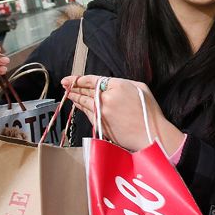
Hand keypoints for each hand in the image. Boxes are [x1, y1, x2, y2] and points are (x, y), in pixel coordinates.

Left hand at [64, 74, 183, 153]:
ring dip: (75, 98)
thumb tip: (110, 84)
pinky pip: (88, 114)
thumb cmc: (149, 113)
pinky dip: (82, 109)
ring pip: (84, 103)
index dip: (78, 79)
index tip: (70, 79)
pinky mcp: (100, 125)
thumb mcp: (140, 88)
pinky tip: (79, 106)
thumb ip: (123, 83)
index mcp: (117, 86)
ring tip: (68, 94)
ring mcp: (102, 112)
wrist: (150, 135)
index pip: (92, 80)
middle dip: (73, 87)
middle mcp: (107, 98)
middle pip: (85, 91)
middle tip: (65, 84)